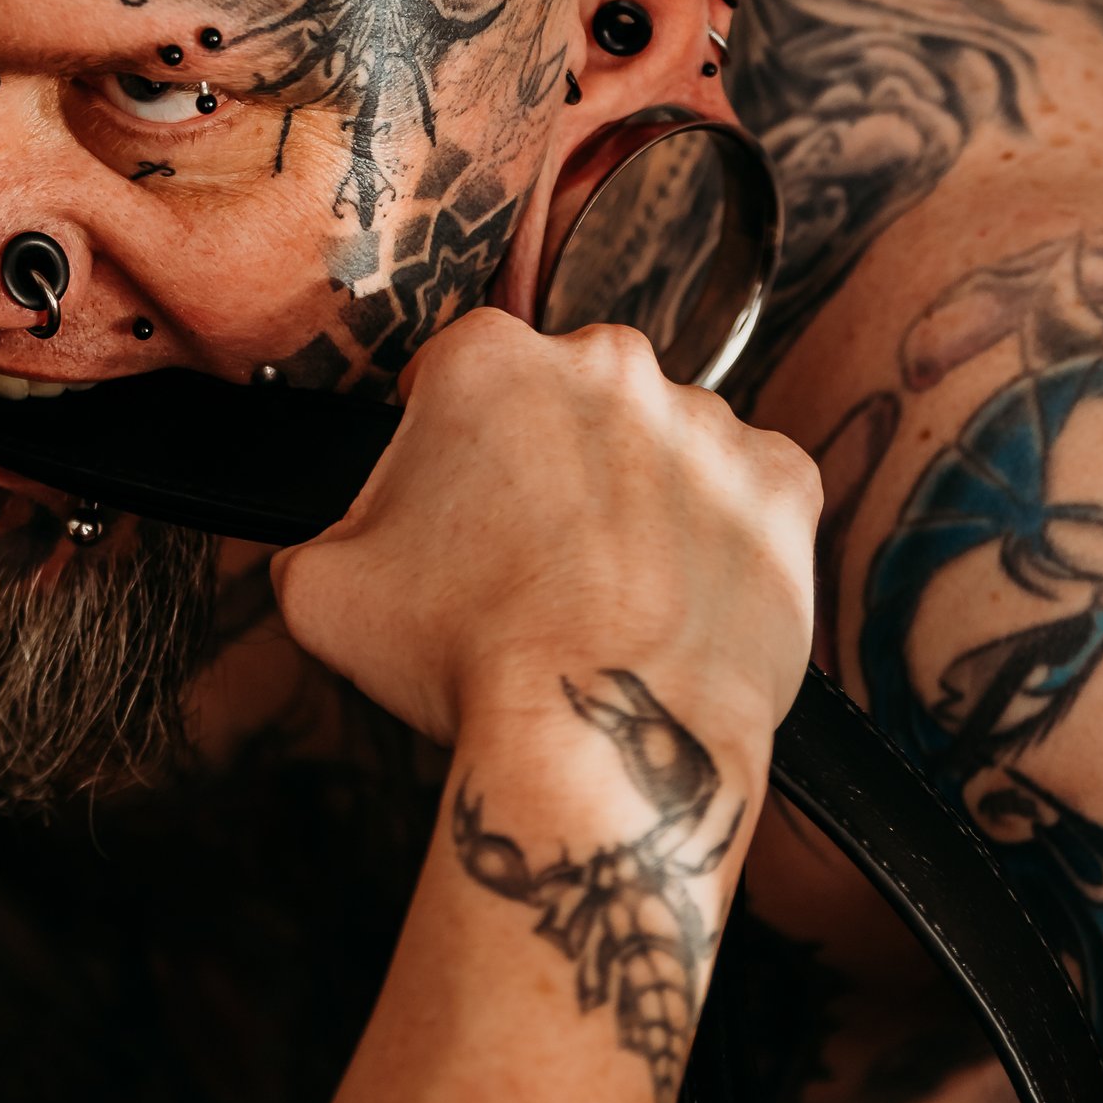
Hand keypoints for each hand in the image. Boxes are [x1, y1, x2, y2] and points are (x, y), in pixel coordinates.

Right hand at [270, 308, 816, 798]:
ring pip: (659, 442)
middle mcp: (605, 362)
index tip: (451, 502)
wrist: (597, 742)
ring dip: (636, 496)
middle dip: (546, 462)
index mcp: (488, 360)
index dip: (441, 446)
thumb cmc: (467, 659)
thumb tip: (333, 540)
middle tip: (526, 558)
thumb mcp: (322, 589)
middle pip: (565, 398)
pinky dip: (718, 533)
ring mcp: (705, 418)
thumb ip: (319, 533)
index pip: (453, 375)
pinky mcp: (782, 482)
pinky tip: (678, 594)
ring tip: (607, 591)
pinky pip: (745, 491)